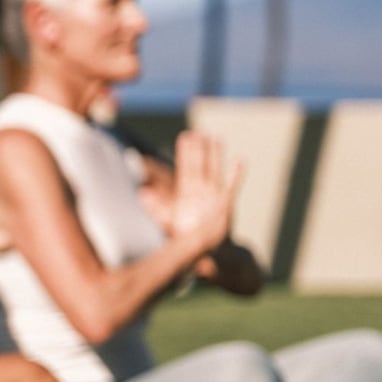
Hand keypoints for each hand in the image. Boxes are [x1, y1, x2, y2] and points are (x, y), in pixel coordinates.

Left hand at [168, 131, 241, 253]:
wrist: (206, 249)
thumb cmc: (187, 235)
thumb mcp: (169, 220)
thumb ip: (157, 207)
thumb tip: (142, 194)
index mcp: (186, 193)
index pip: (185, 168)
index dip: (185, 153)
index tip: (184, 137)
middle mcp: (200, 191)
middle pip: (199, 165)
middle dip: (197, 149)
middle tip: (196, 132)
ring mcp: (214, 196)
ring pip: (214, 171)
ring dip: (216, 155)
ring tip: (216, 138)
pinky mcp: (226, 204)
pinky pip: (232, 187)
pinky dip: (235, 174)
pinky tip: (240, 161)